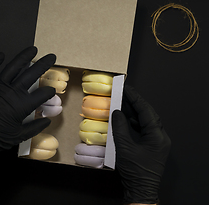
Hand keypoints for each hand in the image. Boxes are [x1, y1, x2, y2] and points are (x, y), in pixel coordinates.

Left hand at [0, 46, 55, 155]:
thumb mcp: (19, 136)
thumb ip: (35, 127)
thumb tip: (46, 121)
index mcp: (22, 105)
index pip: (42, 94)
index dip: (49, 91)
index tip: (51, 91)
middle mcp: (12, 92)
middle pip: (32, 74)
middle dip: (44, 64)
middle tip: (50, 58)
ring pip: (13, 67)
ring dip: (24, 56)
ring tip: (32, 50)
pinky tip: (1, 55)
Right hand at [112, 86, 170, 203]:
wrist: (141, 189)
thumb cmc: (134, 170)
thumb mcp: (124, 147)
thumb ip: (120, 127)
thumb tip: (117, 113)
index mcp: (157, 136)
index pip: (146, 111)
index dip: (135, 98)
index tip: (127, 88)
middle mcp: (160, 137)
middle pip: (148, 114)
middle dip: (136, 103)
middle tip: (124, 92)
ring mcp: (157, 142)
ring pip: (147, 121)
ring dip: (135, 112)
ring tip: (123, 103)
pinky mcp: (152, 146)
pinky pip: (144, 129)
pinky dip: (134, 122)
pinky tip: (125, 119)